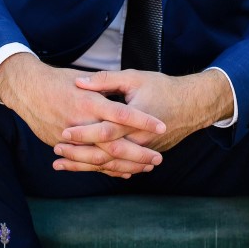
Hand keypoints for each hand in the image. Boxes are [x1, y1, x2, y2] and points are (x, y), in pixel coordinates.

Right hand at [0, 54, 165, 177]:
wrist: (26, 90)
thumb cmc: (57, 80)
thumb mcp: (83, 78)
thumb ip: (104, 86)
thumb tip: (126, 93)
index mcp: (89, 103)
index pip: (122, 114)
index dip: (142, 122)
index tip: (162, 127)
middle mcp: (81, 124)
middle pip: (114, 145)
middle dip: (138, 154)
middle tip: (158, 159)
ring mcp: (71, 139)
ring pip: (102, 159)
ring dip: (125, 165)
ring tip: (145, 167)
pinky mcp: (63, 147)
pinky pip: (87, 163)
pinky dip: (106, 169)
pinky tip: (123, 172)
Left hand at [52, 68, 233, 171]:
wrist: (192, 106)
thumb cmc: (162, 88)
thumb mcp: (134, 77)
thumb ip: (106, 80)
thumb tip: (80, 82)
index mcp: (134, 119)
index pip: (105, 130)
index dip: (83, 132)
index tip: (63, 132)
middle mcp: (138, 139)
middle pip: (104, 153)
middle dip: (78, 154)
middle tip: (56, 151)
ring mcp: (142, 150)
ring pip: (111, 164)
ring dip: (85, 166)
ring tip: (62, 164)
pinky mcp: (144, 155)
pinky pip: (121, 167)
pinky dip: (101, 169)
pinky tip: (86, 169)